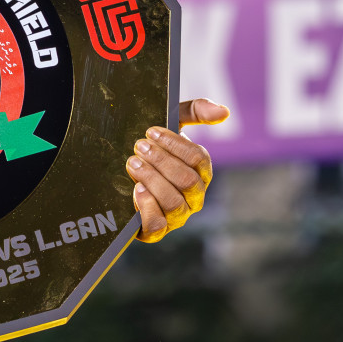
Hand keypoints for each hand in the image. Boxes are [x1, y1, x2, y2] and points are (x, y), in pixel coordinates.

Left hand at [126, 98, 229, 243]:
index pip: (199, 159)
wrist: (119, 174)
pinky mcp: (156, 230)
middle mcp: (193, 197)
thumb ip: (194, 111)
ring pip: (174, 203)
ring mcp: (176, 215)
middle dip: (161, 161)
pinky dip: (147, 208)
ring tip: (133, 163)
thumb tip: (224, 111)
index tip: (151, 131)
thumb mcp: (171, 123)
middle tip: (139, 146)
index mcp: (200, 172)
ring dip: (152, 180)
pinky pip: (158, 226)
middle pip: (187, 181)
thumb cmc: (152, 148)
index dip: (175, 144)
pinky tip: (136, 190)